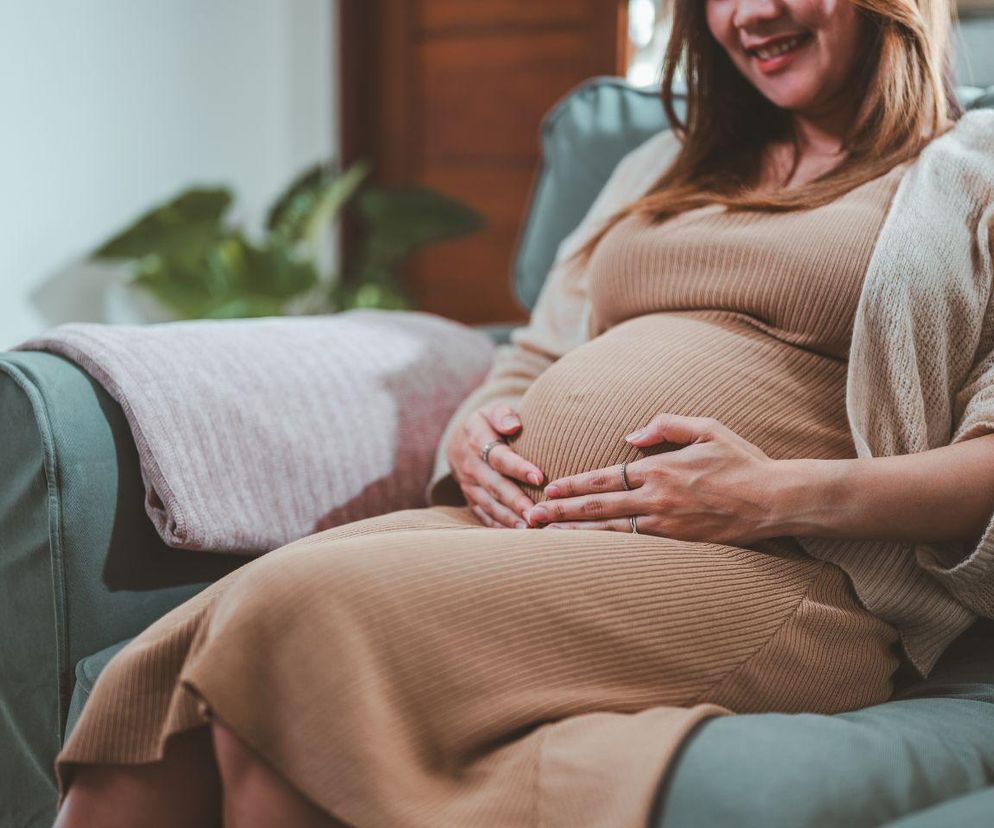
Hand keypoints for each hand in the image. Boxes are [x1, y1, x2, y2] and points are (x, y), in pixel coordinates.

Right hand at [447, 400, 544, 527]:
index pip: (499, 456)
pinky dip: (500, 527)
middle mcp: (471, 466)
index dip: (518, 467)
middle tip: (536, 514)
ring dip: (509, 519)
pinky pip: (484, 516)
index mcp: (477, 440)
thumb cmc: (489, 424)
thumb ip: (503, 414)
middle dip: (516, 502)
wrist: (461, 441)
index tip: (539, 477)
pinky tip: (518, 536)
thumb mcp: (492, 410)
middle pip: (495, 486)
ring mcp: (469, 485)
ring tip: (530, 529)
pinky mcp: (471, 500)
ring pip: (490, 505)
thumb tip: (514, 425)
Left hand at [524, 413, 779, 544]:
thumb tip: (630, 437)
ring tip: (548, 540)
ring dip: (576, 535)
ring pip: (611, 532)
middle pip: (598, 507)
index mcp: (660, 468)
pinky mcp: (679, 544)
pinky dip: (607, 551)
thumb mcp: (707, 427)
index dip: (573, 485)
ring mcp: (667, 525)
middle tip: (530, 519)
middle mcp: (658, 499)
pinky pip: (635, 548)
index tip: (548, 490)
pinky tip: (588, 555)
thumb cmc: (741, 460)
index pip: (605, 477)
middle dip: (561, 513)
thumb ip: (665, 425)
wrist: (775, 500)